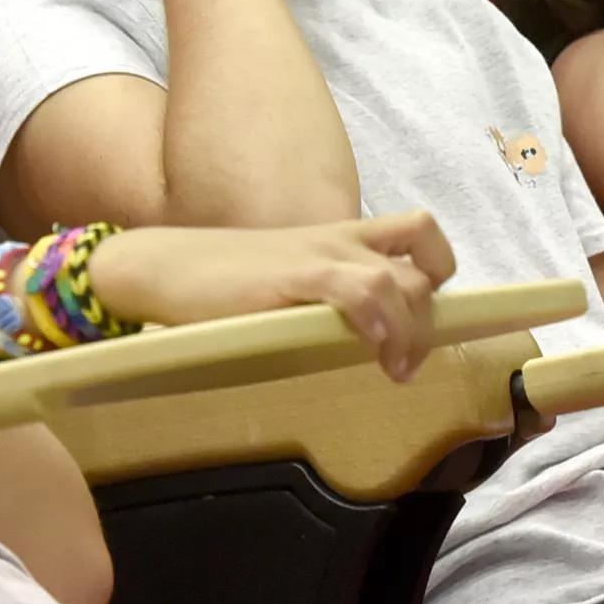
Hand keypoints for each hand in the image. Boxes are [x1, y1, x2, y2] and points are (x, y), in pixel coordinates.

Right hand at [90, 211, 456, 379]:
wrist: (163, 267)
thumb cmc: (219, 285)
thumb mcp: (288, 286)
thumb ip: (325, 302)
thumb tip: (358, 342)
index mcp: (340, 239)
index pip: (419, 234)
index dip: (440, 272)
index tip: (427, 323)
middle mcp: (340, 239)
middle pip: (423, 267)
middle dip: (429, 322)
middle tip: (406, 364)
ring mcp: (320, 254)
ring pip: (401, 282)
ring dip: (410, 331)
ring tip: (393, 369)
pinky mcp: (295, 274)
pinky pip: (360, 288)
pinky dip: (378, 320)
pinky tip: (371, 351)